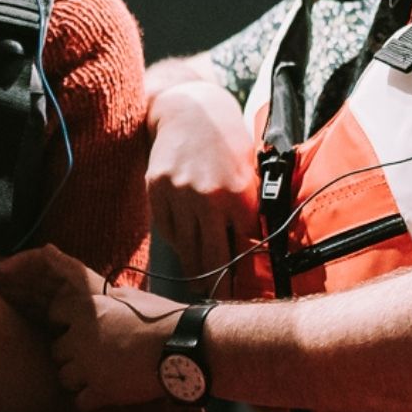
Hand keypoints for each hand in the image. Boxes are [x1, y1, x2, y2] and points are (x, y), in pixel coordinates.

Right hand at [0, 242, 92, 322]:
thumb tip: (46, 247)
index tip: (0, 269)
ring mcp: (53, 303)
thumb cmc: (100, 303)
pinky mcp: (51, 320)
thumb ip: (65, 265)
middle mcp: (56, 285)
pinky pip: (28, 310)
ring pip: (23, 293)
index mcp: (64, 273)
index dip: (17, 263)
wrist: (113, 330)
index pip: (36, 262)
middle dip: (3, 276)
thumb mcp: (84, 281)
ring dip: (3, 290)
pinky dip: (12, 306)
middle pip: (25, 277)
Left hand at [0, 244, 180, 411]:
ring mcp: (88, 368)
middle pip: (56, 351)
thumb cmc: (163, 318)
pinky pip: (80, 402)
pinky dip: (90, 400)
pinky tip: (103, 394)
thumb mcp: (132, 297)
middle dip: (70, 353)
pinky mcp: (101, 392)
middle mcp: (79, 339)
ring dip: (77, 378)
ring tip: (96, 376)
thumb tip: (104, 296)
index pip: (55, 313)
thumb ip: (109, 298)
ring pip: (64, 378)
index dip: (65, 321)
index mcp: (85, 310)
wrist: (184, 347)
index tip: (76, 327)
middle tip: (90, 355)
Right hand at [146, 81, 256, 281]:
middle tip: (220, 303)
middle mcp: (207, 198)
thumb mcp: (249, 171)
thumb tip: (256, 247)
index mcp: (238, 194)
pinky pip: (167, 231)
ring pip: (187, 250)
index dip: (241, 275)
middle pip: (212, 258)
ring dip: (195, 272)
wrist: (189, 109)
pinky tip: (184, 249)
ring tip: (200, 288)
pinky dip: (176, 242)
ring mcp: (178, 196)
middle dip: (218, 286)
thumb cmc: (226, 141)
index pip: (241, 249)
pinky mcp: (156, 193)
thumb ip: (251, 208)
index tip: (241, 294)